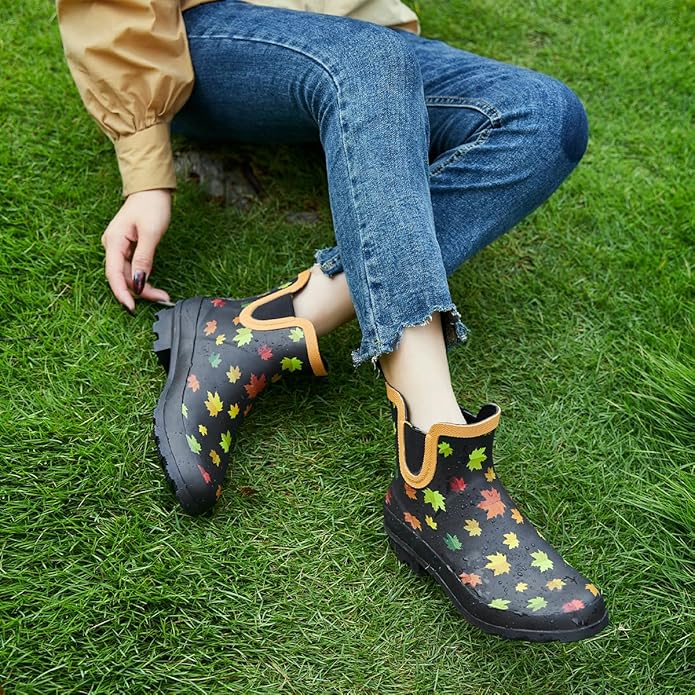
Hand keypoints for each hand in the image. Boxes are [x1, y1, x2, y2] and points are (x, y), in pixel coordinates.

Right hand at [101, 189, 171, 311]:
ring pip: (127, 275)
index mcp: (114, 241)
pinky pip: (131, 269)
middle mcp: (112, 246)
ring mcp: (118, 248)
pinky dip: (142, 278)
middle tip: (161, 299)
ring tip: (162, 296)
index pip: (113, 274)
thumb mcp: (151, 233)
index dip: (122, 293)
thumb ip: (143, 258)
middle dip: (140, 292)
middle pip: (121, 277)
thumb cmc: (151, 206)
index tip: (132, 308)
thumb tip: (138, 282)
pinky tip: (153, 286)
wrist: (151, 190)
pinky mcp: (126, 249)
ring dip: (143, 287)